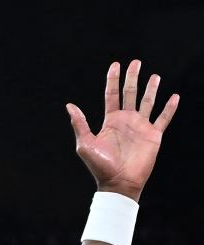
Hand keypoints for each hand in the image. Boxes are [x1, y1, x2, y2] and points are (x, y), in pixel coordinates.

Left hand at [67, 59, 179, 200]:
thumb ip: (80, 124)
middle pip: (130, 93)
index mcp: (110, 120)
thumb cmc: (100, 166)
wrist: (118, 182)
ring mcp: (141, 127)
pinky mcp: (154, 136)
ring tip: (155, 75)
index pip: (111, 94)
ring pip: (148, 102)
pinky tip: (174, 96)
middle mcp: (126, 120)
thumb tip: (70, 105)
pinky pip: (164, 118)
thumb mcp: (85, 143)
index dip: (113, 80)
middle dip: (132, 78)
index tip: (115, 64)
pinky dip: (169, 108)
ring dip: (151, 89)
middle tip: (136, 62)